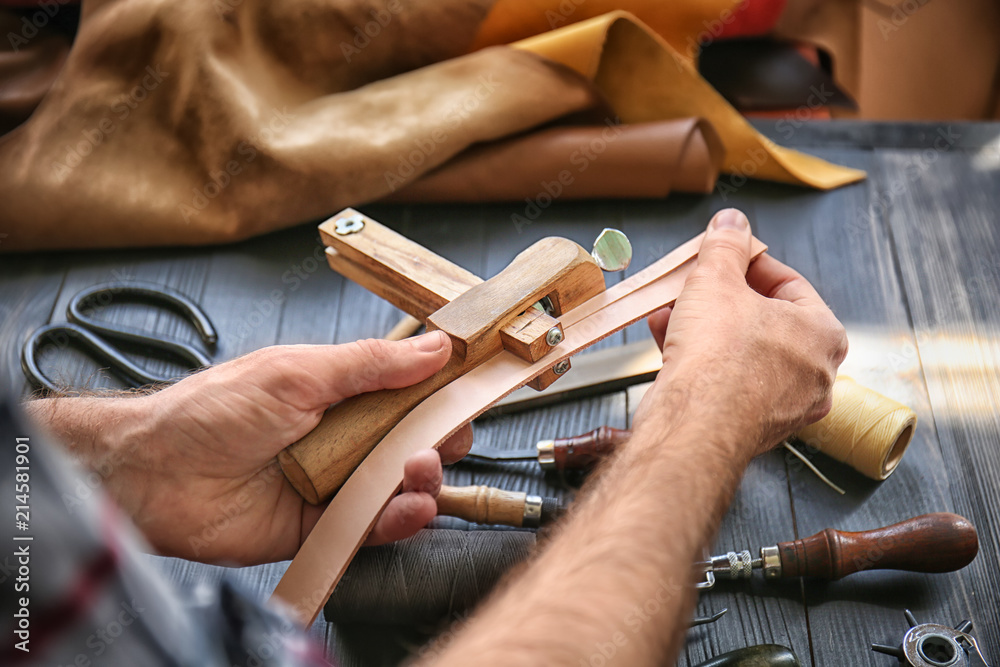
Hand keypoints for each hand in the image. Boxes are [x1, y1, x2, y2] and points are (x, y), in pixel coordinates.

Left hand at [30, 331, 469, 564]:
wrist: (154, 472)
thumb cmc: (213, 411)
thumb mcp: (299, 373)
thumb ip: (371, 364)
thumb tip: (434, 347)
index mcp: (341, 392)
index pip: (410, 390)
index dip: (444, 390)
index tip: (476, 385)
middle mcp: (344, 436)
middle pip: (416, 440)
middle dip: (441, 437)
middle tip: (444, 434)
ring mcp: (336, 481)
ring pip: (402, 485)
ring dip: (423, 479)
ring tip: (416, 471)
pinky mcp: (323, 526)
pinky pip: (373, 526)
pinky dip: (398, 519)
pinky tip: (407, 507)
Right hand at [642, 208, 847, 458]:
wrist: (695, 424)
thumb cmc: (719, 358)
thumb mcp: (716, 279)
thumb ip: (725, 246)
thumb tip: (731, 223)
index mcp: (823, 333)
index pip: (789, 283)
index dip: (748, 263)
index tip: (724, 256)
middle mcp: (814, 373)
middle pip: (764, 319)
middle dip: (721, 299)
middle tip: (695, 284)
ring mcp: (785, 404)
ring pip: (744, 352)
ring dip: (705, 328)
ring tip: (671, 309)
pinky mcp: (752, 425)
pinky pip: (729, 381)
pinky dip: (702, 359)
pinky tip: (667, 339)